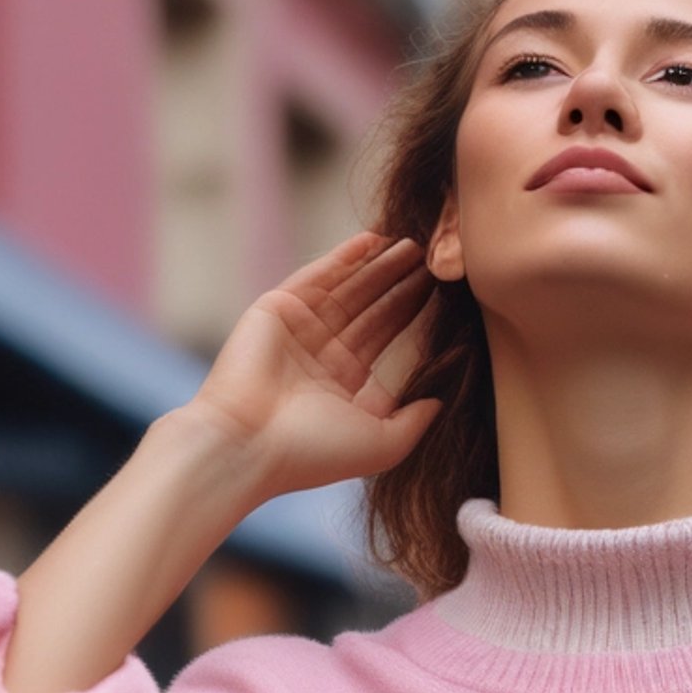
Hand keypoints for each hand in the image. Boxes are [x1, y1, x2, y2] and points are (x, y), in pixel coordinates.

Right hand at [186, 230, 444, 499]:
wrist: (248, 445)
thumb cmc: (313, 452)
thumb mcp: (382, 445)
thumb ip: (415, 421)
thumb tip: (441, 400)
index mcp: (344, 385)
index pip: (384, 337)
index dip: (411, 312)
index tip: (443, 291)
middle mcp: (321, 355)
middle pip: (370, 308)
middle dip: (400, 283)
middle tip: (433, 257)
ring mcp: (298, 330)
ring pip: (349, 289)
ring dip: (379, 266)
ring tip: (413, 245)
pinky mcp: (276, 309)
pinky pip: (317, 276)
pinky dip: (343, 257)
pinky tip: (373, 240)